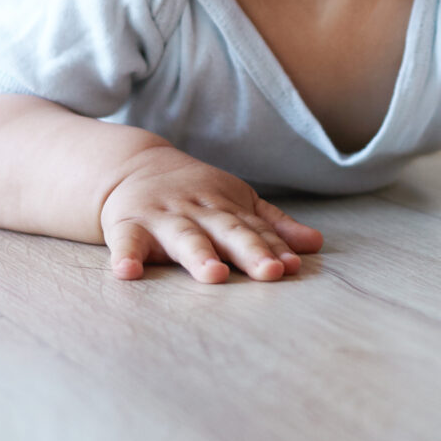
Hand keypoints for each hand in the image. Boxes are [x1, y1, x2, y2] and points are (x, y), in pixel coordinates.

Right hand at [99, 146, 322, 283]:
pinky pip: (126, 242)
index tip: (290, 267)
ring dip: (198, 255)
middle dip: (249, 250)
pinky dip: (126, 256)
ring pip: (184, 237)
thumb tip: (315, 245)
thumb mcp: (234, 202)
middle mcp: (196, 211)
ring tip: (213, 274)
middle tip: (269, 271)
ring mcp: (162, 218)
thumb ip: (271, 226)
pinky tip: (128, 272)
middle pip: (226, 232)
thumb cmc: (193, 194)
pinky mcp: (127, 226)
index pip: (253, 229)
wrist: (129, 167)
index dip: (272, 247)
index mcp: (224, 207)